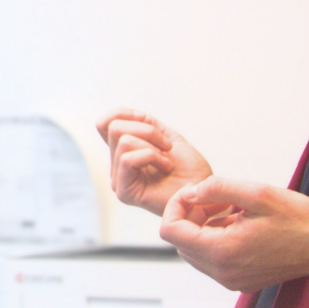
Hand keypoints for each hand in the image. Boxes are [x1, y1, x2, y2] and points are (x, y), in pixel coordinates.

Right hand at [96, 108, 213, 215]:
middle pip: (114, 128)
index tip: (150, 122)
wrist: (204, 193)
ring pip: (124, 141)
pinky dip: (152, 156)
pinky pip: (128, 159)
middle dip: (147, 131)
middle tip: (167, 147)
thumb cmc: (190, 170)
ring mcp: (118, 179)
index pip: (104, 124)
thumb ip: (144, 124)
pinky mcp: (124, 192)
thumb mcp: (167, 136)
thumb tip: (124, 115)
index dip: (127, 114)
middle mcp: (117, 166)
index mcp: (123, 152)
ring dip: (153, 146)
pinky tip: (166, 167)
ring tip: (167, 161)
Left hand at [160, 176, 308, 292]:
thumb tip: (190, 193)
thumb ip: (217, 189)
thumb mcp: (257, 193)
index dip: (175, 206)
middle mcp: (221, 272)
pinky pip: (211, 261)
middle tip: (215, 200)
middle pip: (180, 242)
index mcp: (222, 251)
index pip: (170, 231)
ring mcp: (230, 281)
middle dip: (189, 216)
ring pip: (193, 252)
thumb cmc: (297, 218)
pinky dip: (214, 241)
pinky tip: (236, 225)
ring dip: (201, 229)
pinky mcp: (238, 282)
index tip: (195, 192)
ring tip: (227, 211)